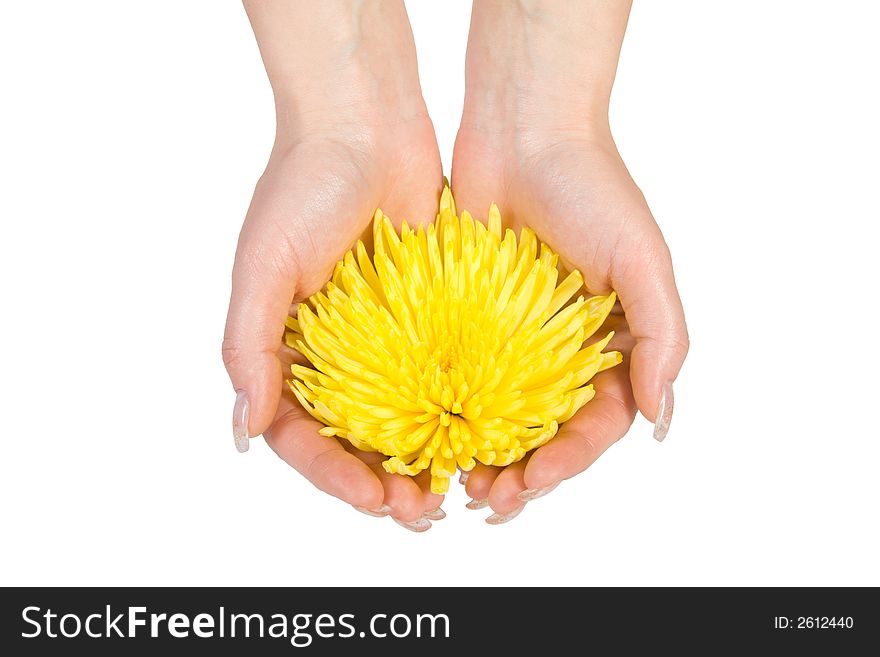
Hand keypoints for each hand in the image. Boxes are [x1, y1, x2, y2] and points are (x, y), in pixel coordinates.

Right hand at [224, 1, 444, 529]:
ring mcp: (382, 339)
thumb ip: (249, 346)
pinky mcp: (428, 318)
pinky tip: (477, 439)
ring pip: (400, 420)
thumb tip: (244, 430)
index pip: (300, 434)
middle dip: (380, 482)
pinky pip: (440, 377)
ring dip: (418, 461)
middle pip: (352, 440)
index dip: (331, 474)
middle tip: (418, 511)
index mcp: (286, 349)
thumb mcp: (262, 266)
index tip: (372, 497)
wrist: (366, 124)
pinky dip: (452, 413)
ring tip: (447, 493)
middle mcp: (333, 353)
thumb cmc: (302, 186)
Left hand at [450, 0, 688, 522]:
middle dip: (528, 471)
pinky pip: (459, 376)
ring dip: (488, 456)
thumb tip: (662, 413)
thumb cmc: (591, 186)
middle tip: (495, 499)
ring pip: (502, 415)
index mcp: (612, 340)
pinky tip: (433, 439)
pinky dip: (451, 412)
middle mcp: (563, 346)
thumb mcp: (643, 260)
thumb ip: (662, 336)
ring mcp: (513, 334)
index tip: (541, 478)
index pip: (600, 419)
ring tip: (465, 486)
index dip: (574, 457)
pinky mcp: (467, 316)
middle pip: (549, 429)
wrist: (522, 127)